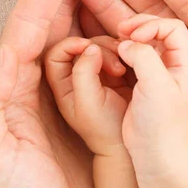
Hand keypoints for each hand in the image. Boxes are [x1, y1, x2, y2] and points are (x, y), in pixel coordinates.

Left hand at [0, 0, 100, 187]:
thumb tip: (1, 57)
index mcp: (8, 89)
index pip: (29, 23)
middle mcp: (34, 86)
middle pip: (52, 17)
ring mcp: (65, 98)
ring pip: (79, 33)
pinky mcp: (92, 113)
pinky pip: (103, 64)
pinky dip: (112, 34)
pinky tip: (123, 14)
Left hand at [44, 36, 129, 154]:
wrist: (130, 142)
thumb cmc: (106, 128)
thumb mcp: (89, 103)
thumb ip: (84, 73)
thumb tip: (90, 48)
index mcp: (64, 86)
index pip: (56, 55)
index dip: (70, 46)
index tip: (89, 48)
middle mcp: (78, 78)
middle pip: (81, 48)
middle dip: (99, 49)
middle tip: (116, 68)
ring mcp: (98, 75)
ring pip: (100, 48)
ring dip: (113, 51)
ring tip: (124, 69)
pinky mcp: (116, 74)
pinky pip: (117, 53)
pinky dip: (124, 53)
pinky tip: (131, 63)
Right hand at [116, 15, 187, 171]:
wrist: (156, 154)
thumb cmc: (161, 125)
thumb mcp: (156, 85)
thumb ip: (143, 56)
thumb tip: (127, 42)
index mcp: (184, 65)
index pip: (172, 28)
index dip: (152, 26)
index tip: (133, 37)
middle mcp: (174, 66)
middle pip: (159, 30)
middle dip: (139, 26)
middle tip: (121, 32)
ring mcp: (159, 74)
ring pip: (146, 42)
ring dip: (130, 38)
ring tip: (116, 44)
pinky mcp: (144, 84)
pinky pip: (135, 57)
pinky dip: (124, 52)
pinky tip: (113, 59)